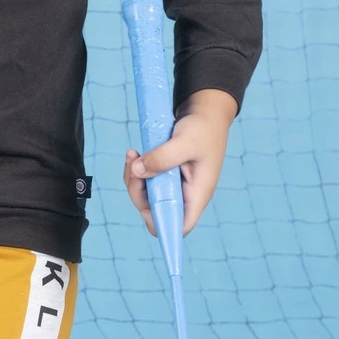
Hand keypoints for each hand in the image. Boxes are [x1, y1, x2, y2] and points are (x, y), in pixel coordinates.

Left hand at [124, 88, 237, 236]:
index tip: (144, 208)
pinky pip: (145, 181)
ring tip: (132, 154)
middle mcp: (186, 195)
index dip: (162, 225)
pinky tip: (135, 153)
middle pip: (155, 212)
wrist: (206, 112)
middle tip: (133, 165)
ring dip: (134, 179)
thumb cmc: (203, 128)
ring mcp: (175, 186)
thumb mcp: (183, 141)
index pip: (180, 226)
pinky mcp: (165, 176)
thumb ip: (161, 158)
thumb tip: (136, 171)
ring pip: (146, 197)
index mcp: (197, 194)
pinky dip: (137, 170)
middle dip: (138, 192)